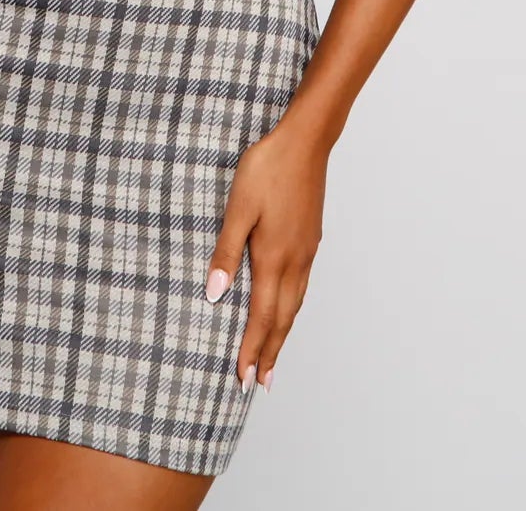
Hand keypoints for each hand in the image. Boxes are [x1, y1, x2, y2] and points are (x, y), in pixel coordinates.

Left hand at [203, 117, 327, 392]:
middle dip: (269, 352)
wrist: (305, 142)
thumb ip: (225, 251)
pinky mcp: (311, 239)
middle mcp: (294, 261)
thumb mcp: (237, 208)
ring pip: (295, 304)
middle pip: (282, 319)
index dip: (251, 348)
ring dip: (283, 334)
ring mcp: (307, 251)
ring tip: (273, 357)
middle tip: (259, 383)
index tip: (243, 377)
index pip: (261, 316)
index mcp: (273, 257)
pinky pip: (302, 287)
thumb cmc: (267, 168)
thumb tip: (214, 294)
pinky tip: (288, 308)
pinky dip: (293, 309)